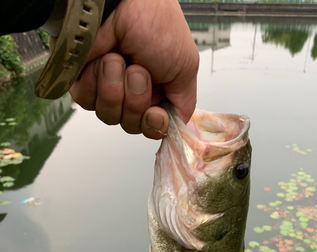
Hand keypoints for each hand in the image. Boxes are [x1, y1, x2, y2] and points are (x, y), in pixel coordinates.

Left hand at [70, 0, 198, 138]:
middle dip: (135, 100)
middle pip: (131, 125)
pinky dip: (96, 81)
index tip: (155, 112)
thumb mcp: (186, 69)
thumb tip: (175, 128)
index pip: (154, 128)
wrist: (122, 0)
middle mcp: (133, 94)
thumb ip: (184, 105)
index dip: (153, 125)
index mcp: (158, 93)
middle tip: (138, 70)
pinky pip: (87, 102)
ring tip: (118, 59)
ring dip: (116, 88)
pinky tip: (102, 60)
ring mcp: (108, 89)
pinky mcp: (84, 81)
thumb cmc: (156, 25)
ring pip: (109, 115)